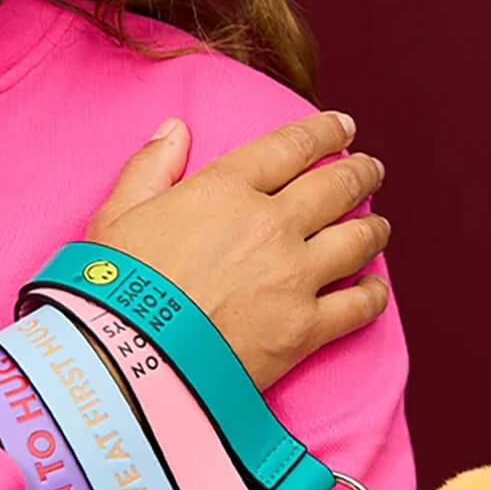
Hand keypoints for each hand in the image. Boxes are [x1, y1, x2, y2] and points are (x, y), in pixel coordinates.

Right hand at [85, 112, 389, 390]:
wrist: (127, 362)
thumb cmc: (113, 290)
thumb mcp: (115, 215)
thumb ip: (149, 167)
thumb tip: (175, 129)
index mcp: (225, 188)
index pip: (293, 145)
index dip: (326, 131)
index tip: (344, 128)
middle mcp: (270, 224)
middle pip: (337, 186)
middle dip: (361, 173)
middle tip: (371, 171)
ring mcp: (293, 277)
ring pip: (358, 240)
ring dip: (374, 228)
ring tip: (377, 226)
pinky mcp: (304, 329)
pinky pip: (359, 305)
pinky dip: (373, 294)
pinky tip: (374, 289)